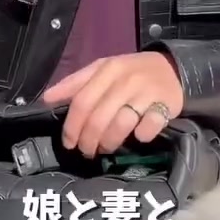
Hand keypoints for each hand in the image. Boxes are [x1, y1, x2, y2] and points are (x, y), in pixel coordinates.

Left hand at [43, 52, 183, 156]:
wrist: (173, 68)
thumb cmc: (131, 72)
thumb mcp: (103, 70)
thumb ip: (75, 83)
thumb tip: (47, 99)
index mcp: (107, 69)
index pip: (82, 102)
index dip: (72, 126)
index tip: (69, 143)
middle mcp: (125, 80)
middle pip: (98, 117)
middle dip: (88, 140)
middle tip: (87, 151)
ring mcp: (146, 93)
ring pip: (120, 124)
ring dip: (109, 142)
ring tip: (107, 148)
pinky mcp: (166, 106)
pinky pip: (148, 127)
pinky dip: (141, 136)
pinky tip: (138, 137)